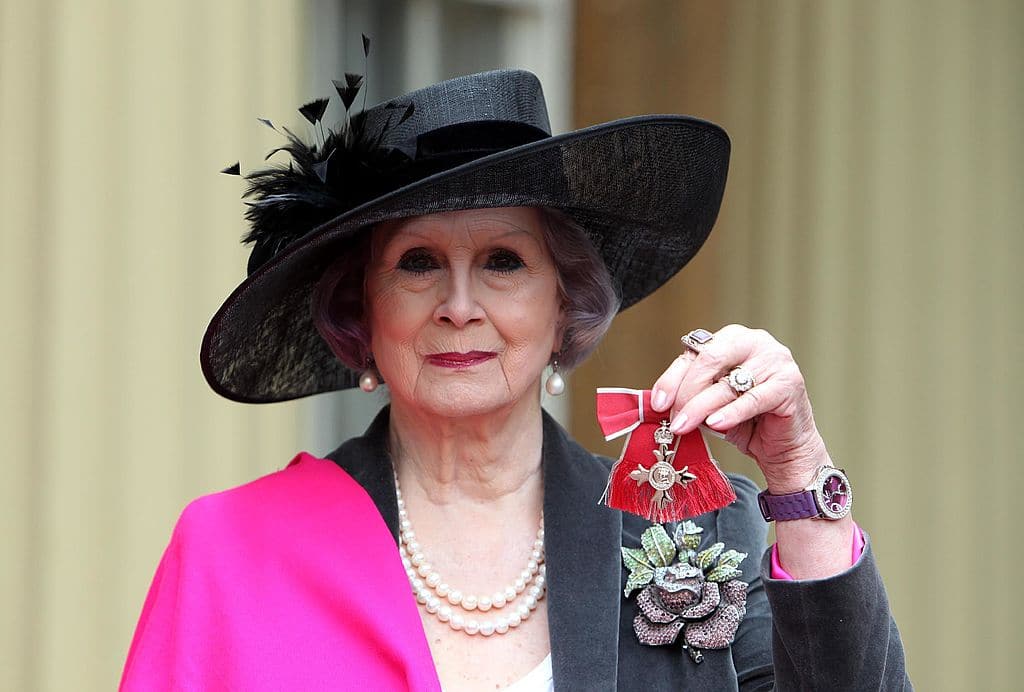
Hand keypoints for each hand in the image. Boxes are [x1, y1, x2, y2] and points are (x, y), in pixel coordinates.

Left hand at [651, 325, 828, 492]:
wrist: (785, 447)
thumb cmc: (747, 422)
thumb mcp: (711, 405)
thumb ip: (690, 396)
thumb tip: (661, 402)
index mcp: (732, 339)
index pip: (695, 353)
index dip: (672, 378)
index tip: (658, 403)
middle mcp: (755, 341)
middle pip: (710, 359)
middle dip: (686, 391)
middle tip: (674, 418)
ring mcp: (776, 360)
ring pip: (728, 382)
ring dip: (700, 407)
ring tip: (683, 426)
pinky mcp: (789, 383)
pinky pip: (753, 398)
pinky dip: (731, 412)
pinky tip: (715, 423)